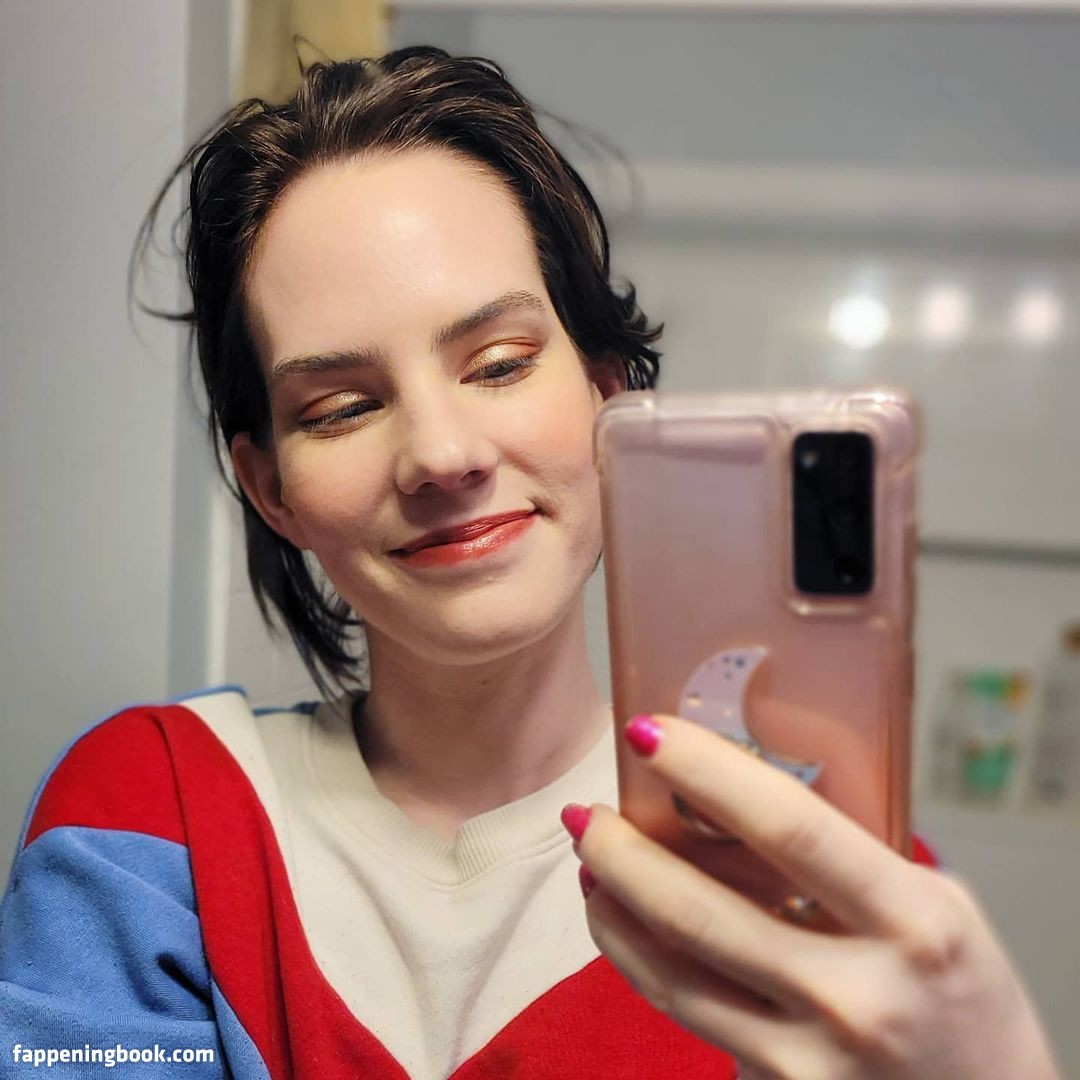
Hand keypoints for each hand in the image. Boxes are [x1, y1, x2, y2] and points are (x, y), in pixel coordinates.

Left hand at [561, 713, 1060, 1079]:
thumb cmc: (964, 990)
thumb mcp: (935, 904)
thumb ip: (849, 856)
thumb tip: (740, 790)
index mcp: (913, 922)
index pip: (790, 828)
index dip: (706, 772)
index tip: (648, 732)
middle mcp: (859, 994)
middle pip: (701, 910)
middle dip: (622, 851)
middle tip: (587, 811)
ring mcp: (813, 1057)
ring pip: (673, 972)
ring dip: (611, 905)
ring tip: (589, 859)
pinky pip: (687, 1013)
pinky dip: (637, 959)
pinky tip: (618, 921)